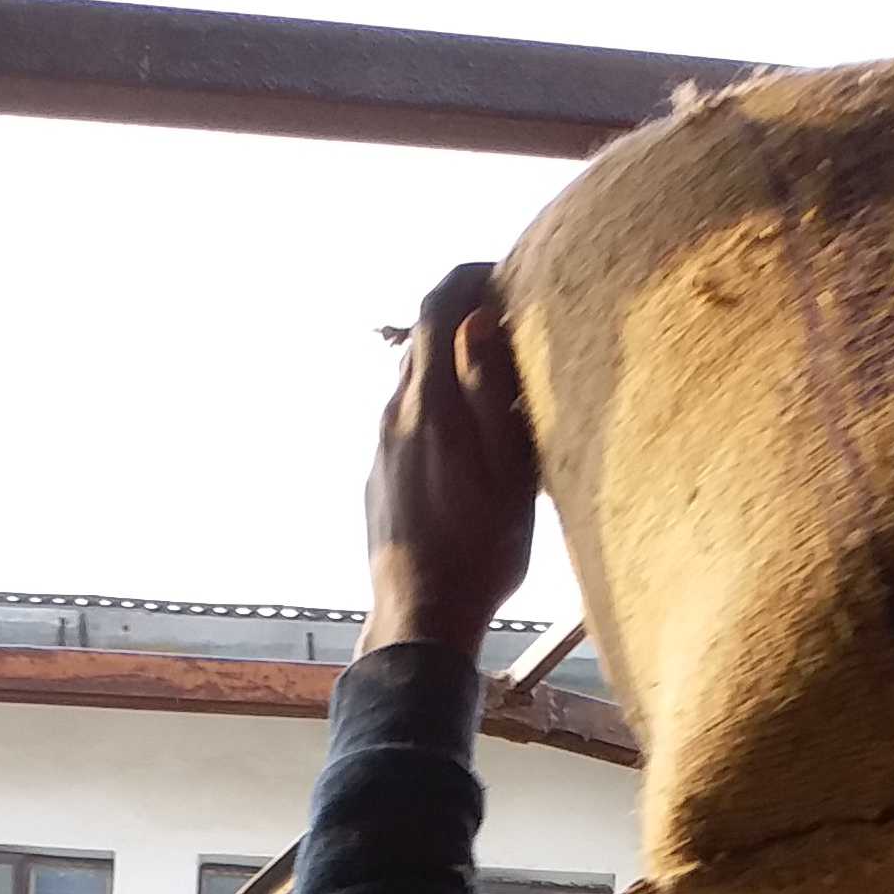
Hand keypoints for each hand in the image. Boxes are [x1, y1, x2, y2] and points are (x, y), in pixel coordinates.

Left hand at [362, 262, 537, 660]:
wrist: (419, 621)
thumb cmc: (478, 551)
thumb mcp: (508, 468)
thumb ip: (491, 389)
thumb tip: (480, 320)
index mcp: (427, 404)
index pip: (437, 306)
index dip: (469, 276)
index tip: (505, 272)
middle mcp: (393, 416)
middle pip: (423, 341)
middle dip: (465, 321)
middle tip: (515, 328)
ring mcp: (380, 450)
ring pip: (415, 385)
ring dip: (452, 371)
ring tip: (498, 391)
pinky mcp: (379, 480)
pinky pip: (409, 424)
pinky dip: (439, 411)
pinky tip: (470, 448)